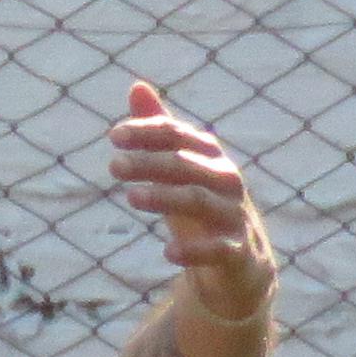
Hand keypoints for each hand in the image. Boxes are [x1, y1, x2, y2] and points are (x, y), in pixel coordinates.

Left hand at [108, 77, 274, 322]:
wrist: (242, 270)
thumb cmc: (202, 215)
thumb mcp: (179, 174)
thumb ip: (159, 134)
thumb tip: (136, 86)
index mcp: (211, 160)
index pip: (180, 137)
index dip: (150, 133)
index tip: (115, 136)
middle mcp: (226, 182)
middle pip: (188, 166)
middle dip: (151, 163)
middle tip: (113, 166)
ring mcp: (234, 218)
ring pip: (199, 202)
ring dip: (165, 198)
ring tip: (130, 198)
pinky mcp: (238, 254)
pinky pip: (218, 250)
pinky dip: (194, 250)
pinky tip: (167, 251)